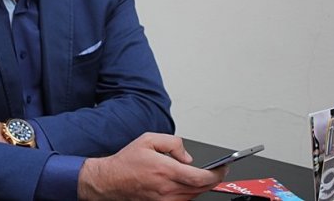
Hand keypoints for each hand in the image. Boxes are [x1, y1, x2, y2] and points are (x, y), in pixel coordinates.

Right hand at [78, 132, 227, 199]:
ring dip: (201, 186)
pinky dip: (190, 192)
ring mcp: (165, 200)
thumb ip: (172, 142)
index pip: (200, 177)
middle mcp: (167, 188)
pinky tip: (187, 183)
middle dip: (212, 179)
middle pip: (200, 188)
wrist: (110, 181)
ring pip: (194, 196)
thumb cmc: (127, 161)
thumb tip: (187, 156)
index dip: (216, 174)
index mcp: (165, 170)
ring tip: (201, 175)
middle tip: (218, 171)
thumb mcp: (148, 139)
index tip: (223, 168)